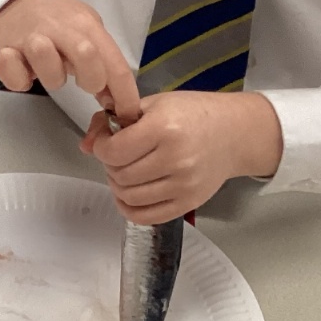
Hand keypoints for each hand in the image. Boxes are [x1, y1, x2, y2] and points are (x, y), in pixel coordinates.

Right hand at [0, 0, 141, 121]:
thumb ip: (103, 63)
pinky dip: (19, 80)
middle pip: (86, 55)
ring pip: (47, 61)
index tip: (127, 114)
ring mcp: (30, 38)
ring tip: (49, 71)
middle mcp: (59, 28)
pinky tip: (24, 72)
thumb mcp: (87, 31)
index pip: (114, 63)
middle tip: (86, 86)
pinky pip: (12, 74)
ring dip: (52, 77)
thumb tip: (114, 99)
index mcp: (85, 25)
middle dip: (92, 80)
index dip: (125, 94)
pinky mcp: (4, 50)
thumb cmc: (58, 20)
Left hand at [81, 91, 282, 223]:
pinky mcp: (188, 203)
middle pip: (119, 175)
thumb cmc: (194, 113)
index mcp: (164, 128)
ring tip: (126, 170)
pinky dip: (129, 207)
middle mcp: (175, 159)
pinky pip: (145, 217)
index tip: (106, 140)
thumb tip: (85, 145)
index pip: (113, 151)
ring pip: (129, 197)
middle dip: (109, 165)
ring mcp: (183, 185)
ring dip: (117, 185)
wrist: (234, 133)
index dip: (101, 146)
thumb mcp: (153, 104)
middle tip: (118, 154)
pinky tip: (131, 192)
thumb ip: (114, 120)